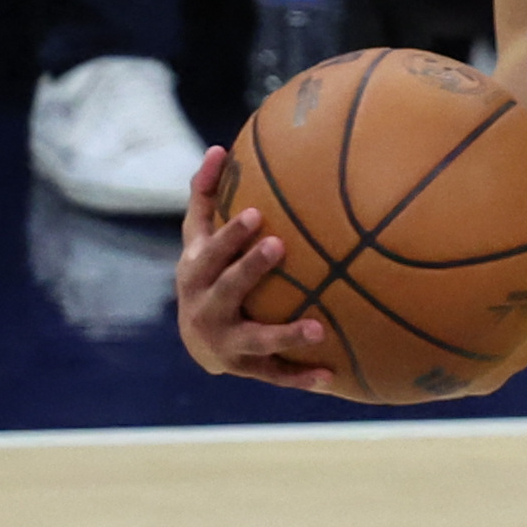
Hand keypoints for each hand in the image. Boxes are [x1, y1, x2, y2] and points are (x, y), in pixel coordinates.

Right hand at [175, 148, 344, 390]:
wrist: (196, 340)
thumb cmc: (206, 272)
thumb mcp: (198, 238)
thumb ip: (206, 196)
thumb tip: (218, 148)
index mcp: (195, 273)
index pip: (211, 250)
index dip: (230, 235)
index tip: (257, 214)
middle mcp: (205, 309)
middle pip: (227, 288)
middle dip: (250, 268)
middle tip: (280, 246)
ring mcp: (226, 342)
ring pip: (255, 339)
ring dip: (284, 334)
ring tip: (317, 328)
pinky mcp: (246, 369)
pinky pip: (275, 375)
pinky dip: (301, 377)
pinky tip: (331, 377)